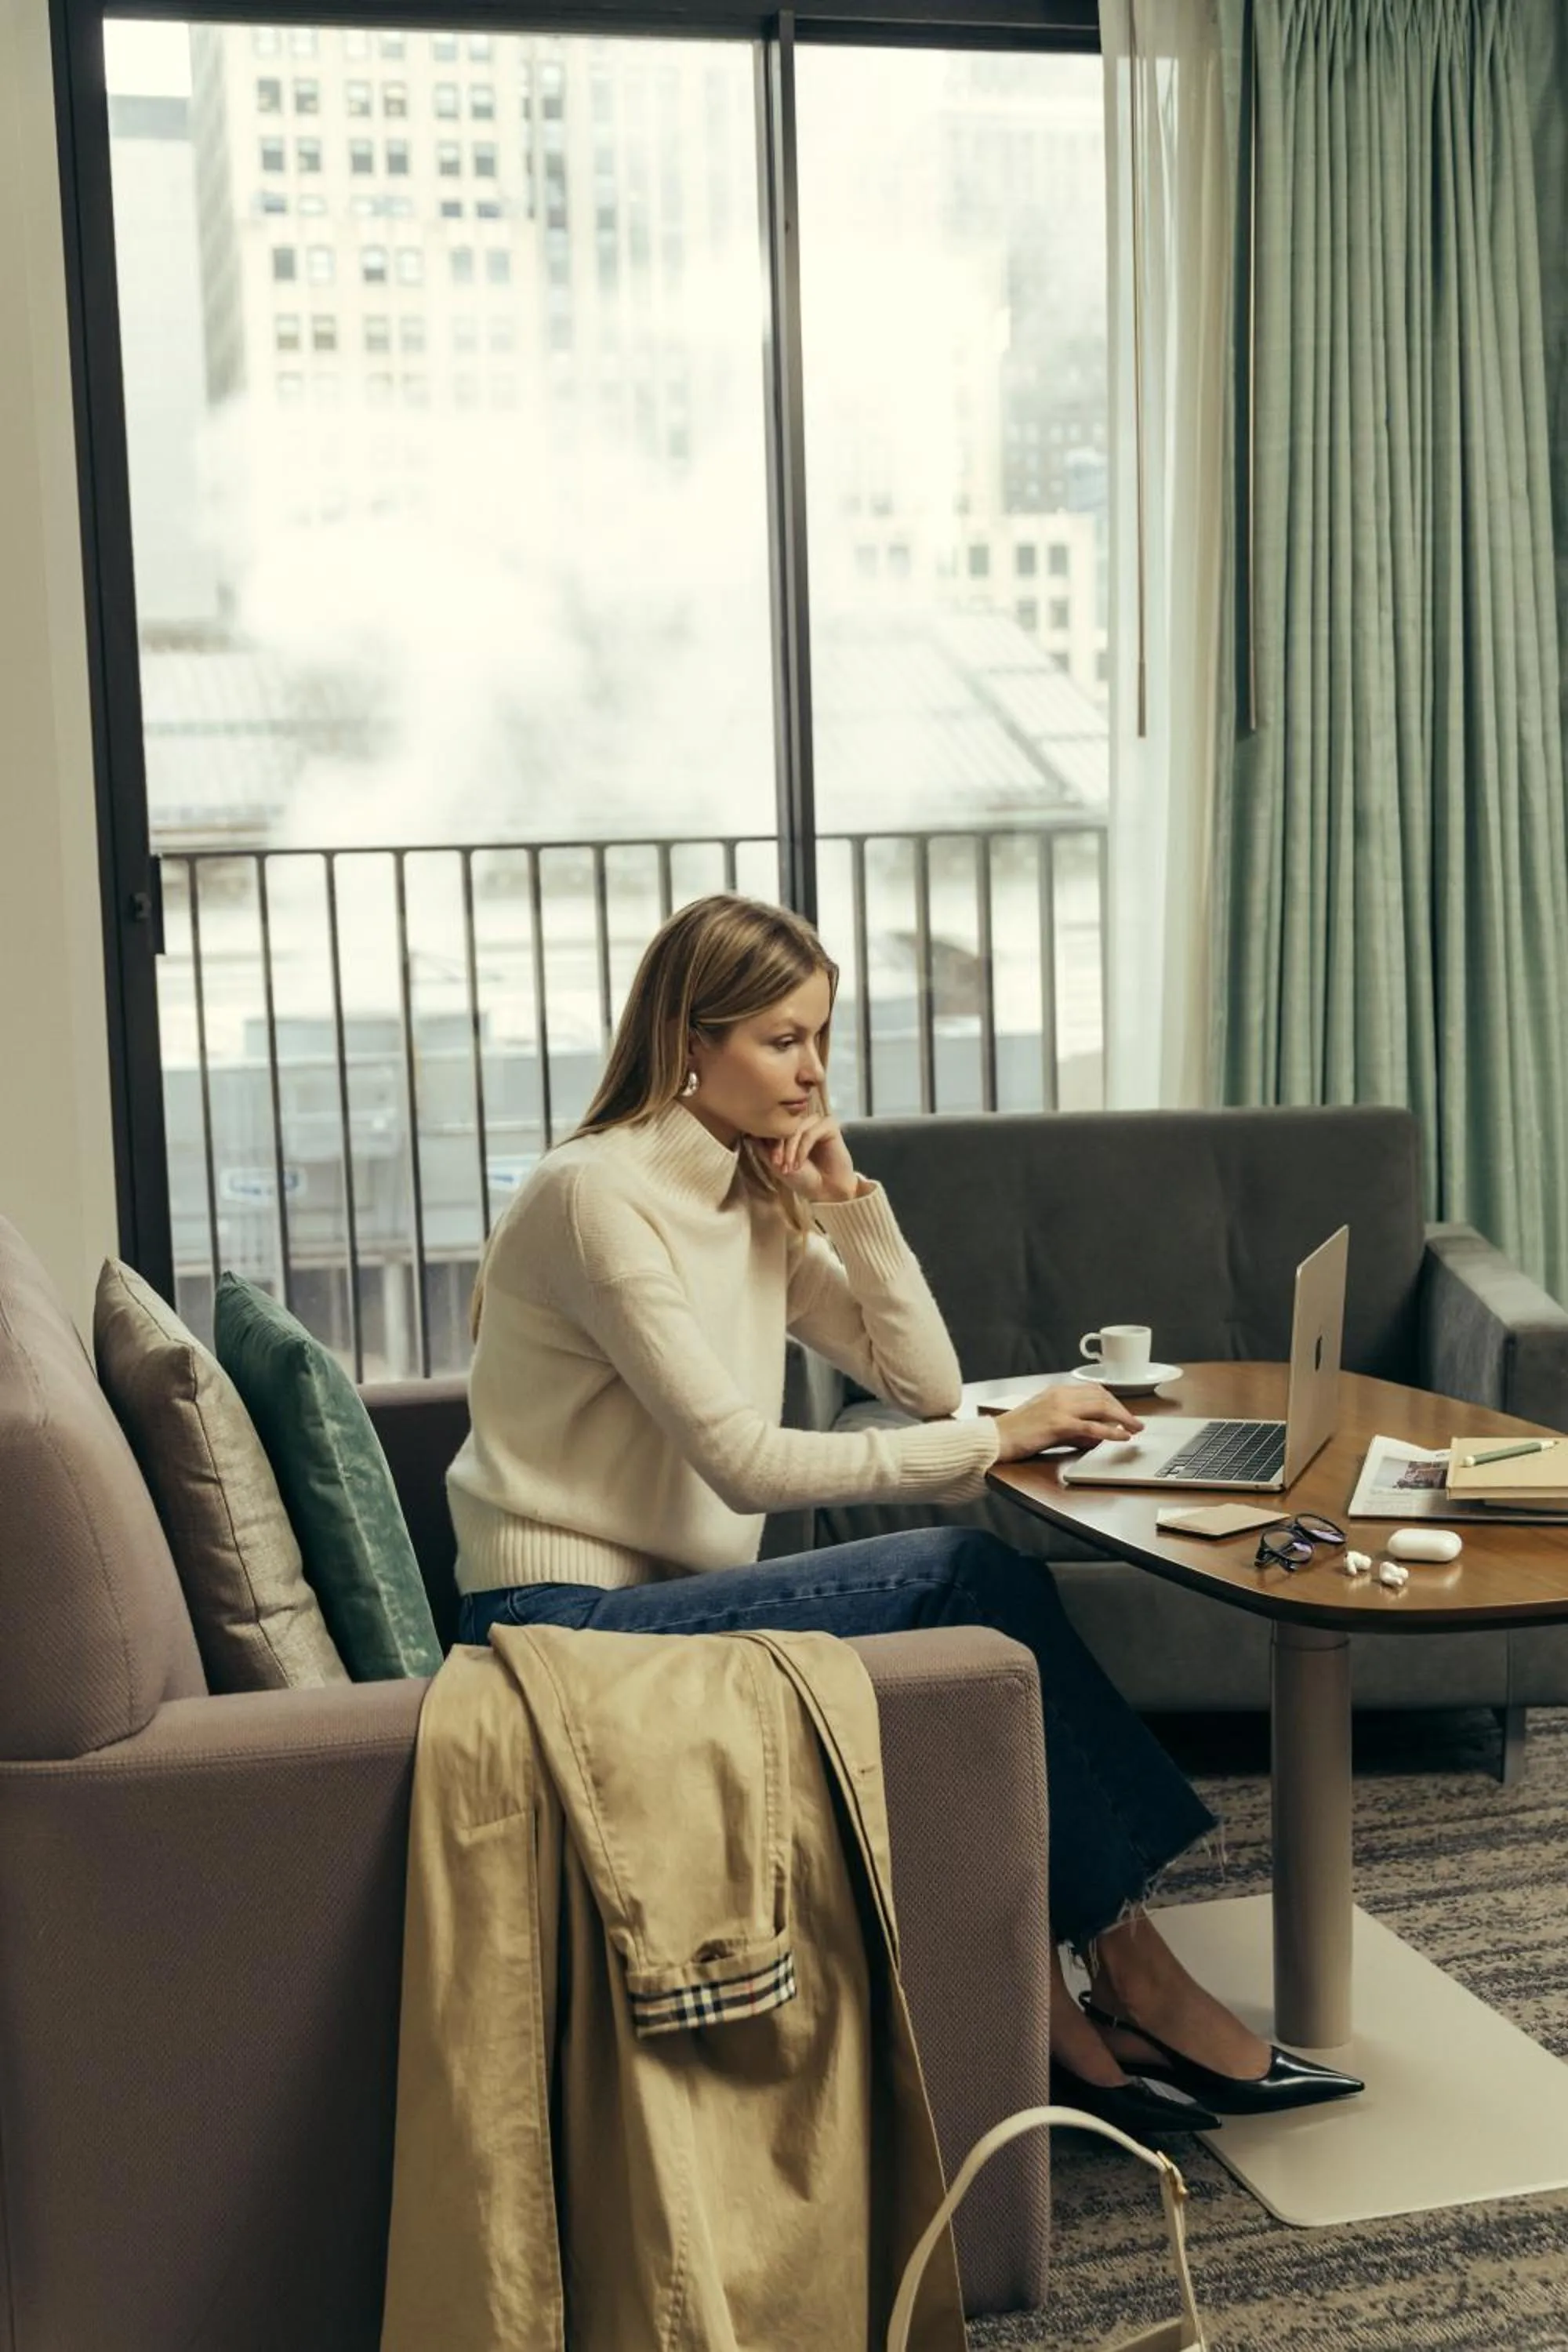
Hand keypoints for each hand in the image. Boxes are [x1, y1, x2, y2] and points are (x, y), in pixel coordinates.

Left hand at [766, 1110, 862, 1204]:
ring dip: (790, 1149)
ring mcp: (816, 1122)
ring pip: (796, 1128)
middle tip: (778, 1165)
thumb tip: (748, 1134)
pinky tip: (800, 1163)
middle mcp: (802, 1122)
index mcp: (790, 1129)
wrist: (826, 1191)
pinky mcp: (829, 1126)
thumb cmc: (803, 1178)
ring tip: (789, 1167)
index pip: (773, 1124)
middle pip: (783, 1124)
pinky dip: (803, 1149)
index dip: (768, 1140)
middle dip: (778, 1146)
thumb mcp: (776, 1164)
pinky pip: (810, 1132)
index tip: (772, 1162)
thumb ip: (763, 1149)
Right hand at [992, 1382, 1143, 1462]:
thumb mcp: (1049, 1424)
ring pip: (1100, 1407)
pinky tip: (1121, 1436)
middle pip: (1102, 1396)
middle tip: (1136, 1423)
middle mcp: (1060, 1395)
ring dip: (1122, 1418)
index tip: (1125, 1413)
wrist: (996, 1439)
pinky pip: (1091, 1426)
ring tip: (1135, 1428)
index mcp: (1057, 1391)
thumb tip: (1097, 1435)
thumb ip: (1074, 1427)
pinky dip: (1110, 1431)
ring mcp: (1059, 1408)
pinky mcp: (1058, 1424)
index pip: (1094, 1391)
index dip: (1114, 1402)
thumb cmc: (1018, 1433)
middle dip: (1122, 1410)